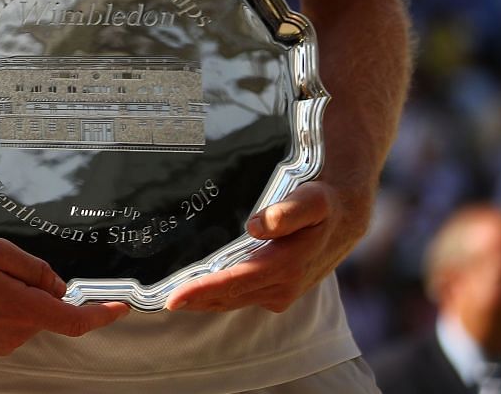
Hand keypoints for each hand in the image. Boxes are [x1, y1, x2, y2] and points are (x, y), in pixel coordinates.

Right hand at [0, 232, 128, 354]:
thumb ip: (33, 268)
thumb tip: (59, 286)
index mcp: (17, 308)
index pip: (72, 320)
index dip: (101, 315)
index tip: (121, 307)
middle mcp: (11, 332)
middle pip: (47, 310)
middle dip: (39, 287)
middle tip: (4, 262)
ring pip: (27, 314)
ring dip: (17, 293)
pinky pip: (9, 320)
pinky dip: (3, 302)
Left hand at [165, 179, 368, 313]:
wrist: (345, 216)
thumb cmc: (324, 203)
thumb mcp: (313, 199)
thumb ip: (289, 211)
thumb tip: (259, 225)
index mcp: (286, 266)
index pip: (235, 282)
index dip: (203, 291)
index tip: (173, 298)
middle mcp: (281, 287)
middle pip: (227, 297)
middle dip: (193, 300)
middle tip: (155, 299)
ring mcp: (278, 292)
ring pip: (231, 301)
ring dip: (202, 301)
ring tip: (167, 297)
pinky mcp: (276, 291)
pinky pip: (239, 297)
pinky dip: (217, 297)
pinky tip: (195, 290)